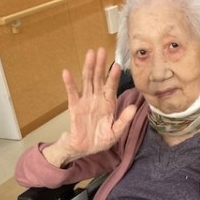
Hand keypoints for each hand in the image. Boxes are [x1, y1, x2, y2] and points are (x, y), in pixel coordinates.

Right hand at [44, 48, 136, 166]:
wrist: (84, 149)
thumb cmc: (100, 140)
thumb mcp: (115, 132)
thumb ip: (124, 120)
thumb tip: (133, 108)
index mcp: (108, 104)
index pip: (111, 86)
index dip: (114, 76)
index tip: (117, 65)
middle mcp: (97, 99)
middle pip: (99, 78)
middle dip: (100, 65)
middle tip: (102, 50)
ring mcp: (85, 101)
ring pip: (87, 81)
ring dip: (88, 67)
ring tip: (90, 54)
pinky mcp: (74, 107)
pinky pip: (72, 93)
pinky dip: (69, 83)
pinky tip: (67, 73)